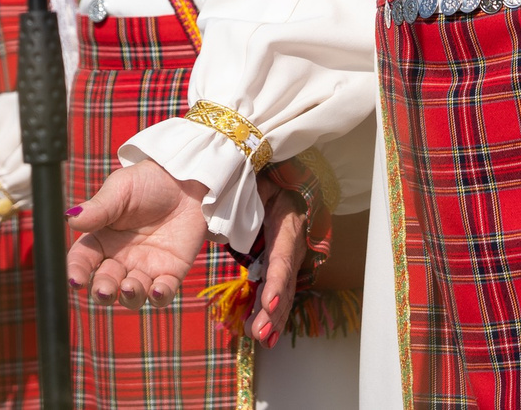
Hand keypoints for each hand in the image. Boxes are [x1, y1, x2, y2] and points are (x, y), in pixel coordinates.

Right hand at [64, 160, 208, 303]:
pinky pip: (162, 294)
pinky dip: (158, 297)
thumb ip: (98, 208)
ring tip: (131, 286)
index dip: (76, 272)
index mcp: (101, 238)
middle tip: (105, 289)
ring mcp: (145, 267)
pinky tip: (157, 291)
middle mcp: (119, 258)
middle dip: (102, 291)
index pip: (82, 261)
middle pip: (104, 284)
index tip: (75, 281)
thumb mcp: (120, 189)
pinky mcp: (170, 272)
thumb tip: (70, 219)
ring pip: (132, 294)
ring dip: (129, 296)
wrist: (187, 179)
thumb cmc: (148, 181)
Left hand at [244, 186, 315, 343]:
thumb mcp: (259, 182)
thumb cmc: (270, 183)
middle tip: (260, 333)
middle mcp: (293, 247)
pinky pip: (281, 295)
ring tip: (263, 339)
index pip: (282, 257)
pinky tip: (267, 337)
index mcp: (287, 225)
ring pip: (284, 294)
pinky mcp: (283, 270)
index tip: (267, 302)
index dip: (276, 282)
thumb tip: (227, 198)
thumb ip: (246, 191)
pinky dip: (276, 317)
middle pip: (285, 283)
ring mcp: (290, 261)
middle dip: (274, 311)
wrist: (292, 187)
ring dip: (275, 319)